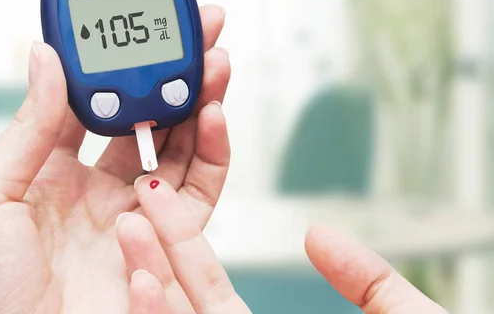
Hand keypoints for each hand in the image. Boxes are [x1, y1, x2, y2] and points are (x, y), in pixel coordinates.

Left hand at [0, 5, 230, 313]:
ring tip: (214, 66)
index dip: (121, 66)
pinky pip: (200, 189)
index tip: (138, 32)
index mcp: (55, 170)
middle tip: (197, 36)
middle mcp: (102, 187)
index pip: (98, 103)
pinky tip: (213, 117)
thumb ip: (28, 127)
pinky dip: (213, 151)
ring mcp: (137, 212)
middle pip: (149, 119)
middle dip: (176, 75)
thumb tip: (47, 58)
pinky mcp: (166, 240)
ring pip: (182, 146)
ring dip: (201, 102)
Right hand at [117, 175, 449, 313]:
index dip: (184, 244)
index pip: (209, 289)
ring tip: (129, 227)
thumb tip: (318, 235)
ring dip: (144, 279)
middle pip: (183, 300)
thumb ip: (366, 282)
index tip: (163, 200)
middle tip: (138, 195)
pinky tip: (143, 285)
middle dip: (156, 248)